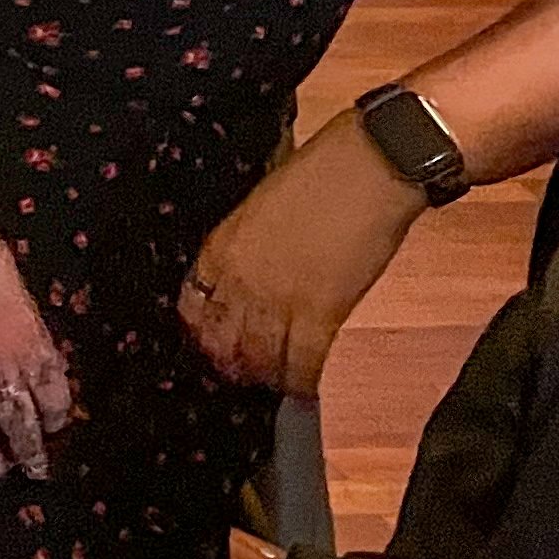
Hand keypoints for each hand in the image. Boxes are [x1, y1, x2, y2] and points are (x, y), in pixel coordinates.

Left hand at [180, 115, 427, 396]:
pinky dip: (303, 381)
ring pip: (259, 356)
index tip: (208, 343)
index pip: (193, 303)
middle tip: (239, 374)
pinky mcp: (322, 313)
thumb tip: (252, 265)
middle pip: (222, 337)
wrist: (365, 169)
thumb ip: (247, 240)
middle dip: (228, 360)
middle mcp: (241, 278)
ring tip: (271, 385)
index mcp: (221, 245)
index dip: (200, 330)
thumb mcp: (259, 204)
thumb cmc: (318, 173)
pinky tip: (305, 389)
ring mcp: (279, 298)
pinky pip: (304, 361)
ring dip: (264, 375)